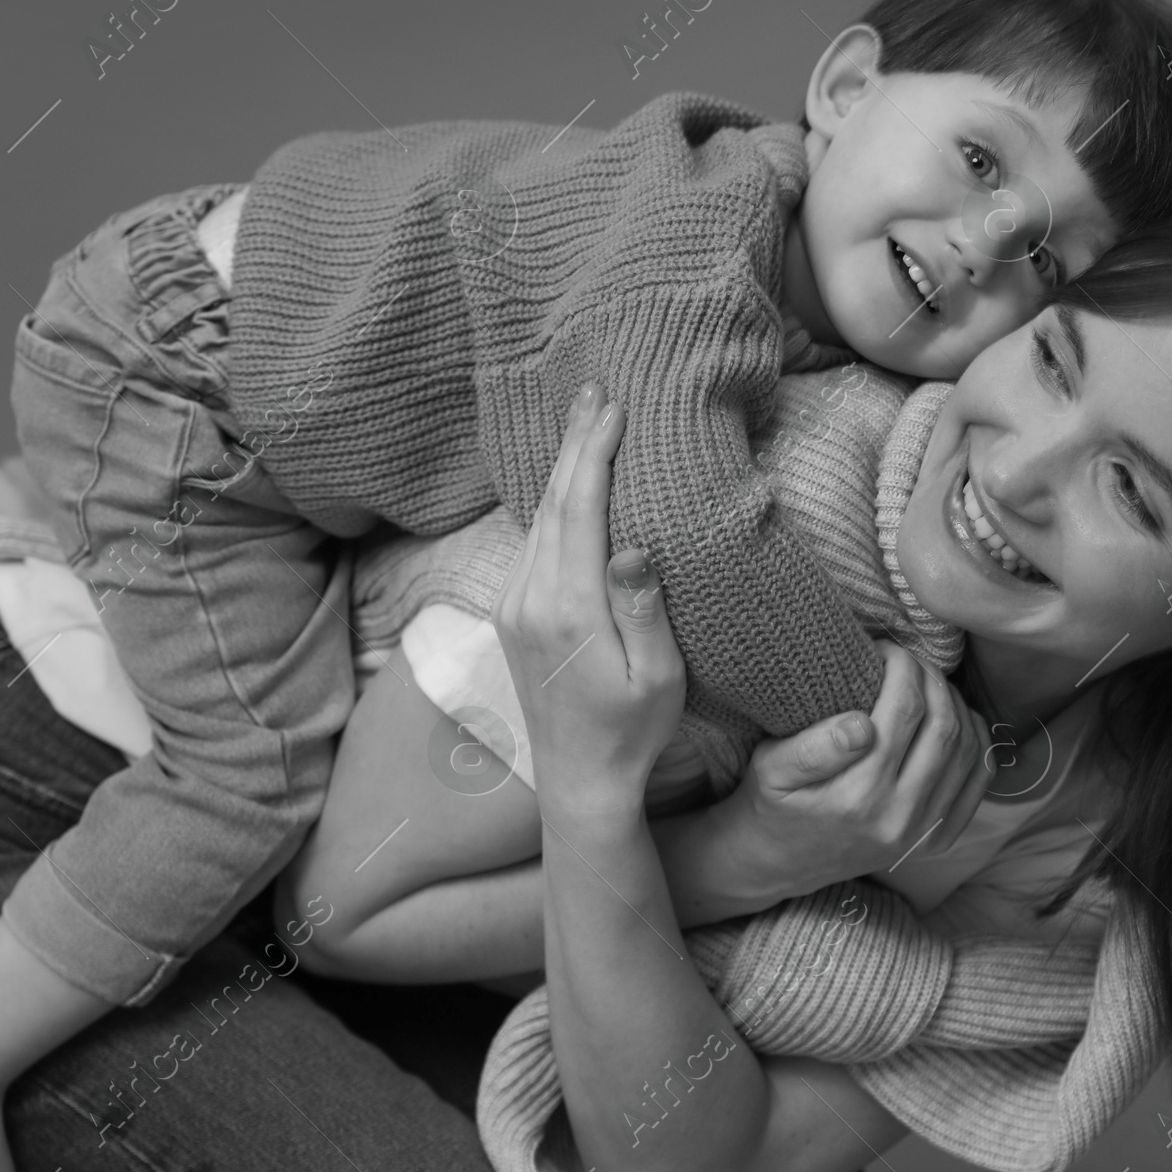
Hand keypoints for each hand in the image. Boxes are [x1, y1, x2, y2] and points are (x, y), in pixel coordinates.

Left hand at [494, 384, 685, 814]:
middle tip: (595, 388)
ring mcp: (514, 606)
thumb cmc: (633, 731)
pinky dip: (552, 501)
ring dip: (562, 467)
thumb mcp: (660, 677)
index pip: (580, 511)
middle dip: (575, 442)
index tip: (614, 408)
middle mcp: (530, 601)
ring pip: (537, 518)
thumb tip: (632, 545)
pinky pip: (531, 543)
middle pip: (552, 501)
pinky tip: (567, 484)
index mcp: (569, 610)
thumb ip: (643, 608)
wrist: (579, 783)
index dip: (595, 453)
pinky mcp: (511, 616)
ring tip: (585, 420)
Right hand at [722, 639, 993, 909]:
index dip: (902, 667)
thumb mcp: (771, 769)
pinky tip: (952, 716)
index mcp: (858, 796)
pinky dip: (974, 737)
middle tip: (906, 659)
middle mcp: (899, 817)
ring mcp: (925, 832)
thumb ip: (813, 747)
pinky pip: (978, 778)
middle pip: (943, 725)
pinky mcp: (939, 840)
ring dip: (953, 702)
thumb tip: (861, 724)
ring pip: (967, 747)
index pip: (905, 710)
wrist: (783, 862)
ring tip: (924, 682)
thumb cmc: (773, 803)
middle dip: (930, 677)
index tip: (883, 650)